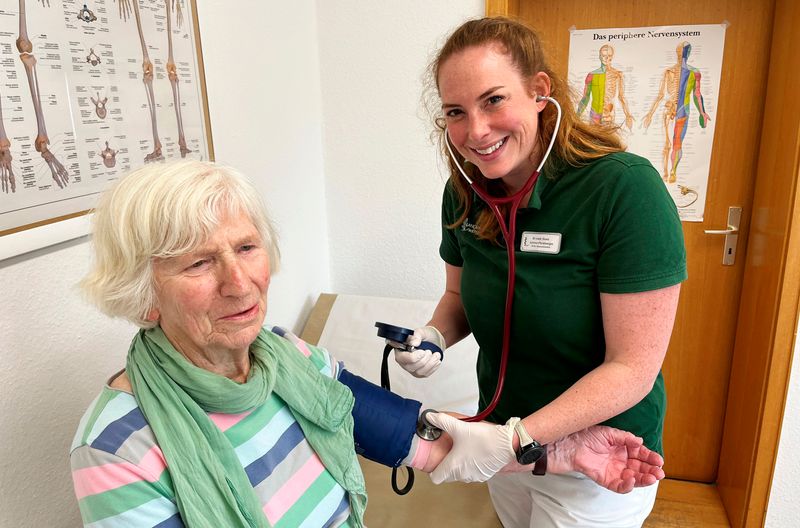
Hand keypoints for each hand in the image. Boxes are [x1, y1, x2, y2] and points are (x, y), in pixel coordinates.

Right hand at [388, 326, 444, 377]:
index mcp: (400, 350)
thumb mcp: (421, 332)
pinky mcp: (420, 373)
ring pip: (419, 372)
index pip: (401, 358)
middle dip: (423, 359)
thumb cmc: (425, 336)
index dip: (412, 357)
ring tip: (436, 354)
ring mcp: (412, 368)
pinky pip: (426, 374)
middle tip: (429, 351)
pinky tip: (436, 359)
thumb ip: (416, 336)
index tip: (422, 352)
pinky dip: (433, 366)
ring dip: (430, 363)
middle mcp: (404, 361)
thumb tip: (414, 343)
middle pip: (411, 367)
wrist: (434, 340)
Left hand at [424, 412, 514, 483]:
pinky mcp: (484, 475)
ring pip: (460, 474)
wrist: (506, 444)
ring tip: (461, 450)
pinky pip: (472, 473)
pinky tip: (474, 452)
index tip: (435, 460)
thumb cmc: (484, 439)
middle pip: (447, 475)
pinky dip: (470, 465)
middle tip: (448, 452)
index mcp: (453, 467)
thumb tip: (430, 417)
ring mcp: (474, 477)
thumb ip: (442, 421)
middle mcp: (463, 475)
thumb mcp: (459, 427)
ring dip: (459, 465)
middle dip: (446, 465)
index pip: (436, 478)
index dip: (433, 470)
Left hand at [549, 425, 664, 493]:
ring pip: (632, 478)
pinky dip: (627, 485)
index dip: (650, 457)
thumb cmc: (585, 435)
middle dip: (651, 471)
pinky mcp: (604, 479)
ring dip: (643, 479)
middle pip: (639, 468)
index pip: (640, 455)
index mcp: (622, 448)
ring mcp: (612, 471)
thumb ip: (625, 437)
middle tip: (659, 472)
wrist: (567, 443)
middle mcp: (619, 461)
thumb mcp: (608, 432)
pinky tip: (632, 480)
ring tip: (652, 478)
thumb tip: (640, 441)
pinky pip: (618, 486)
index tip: (659, 460)